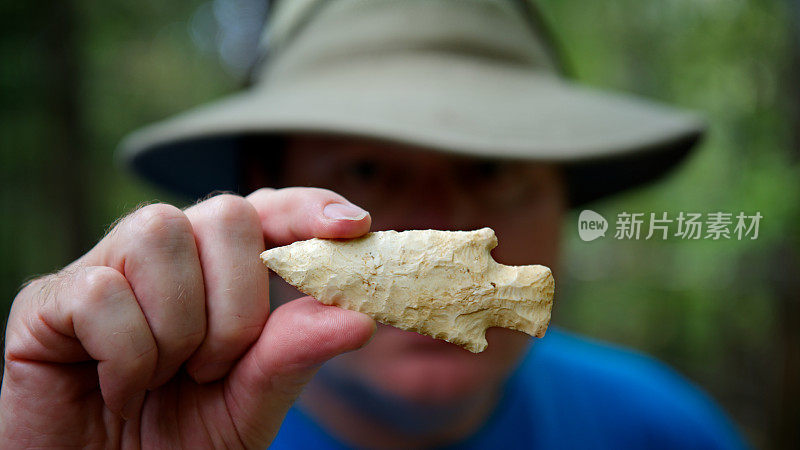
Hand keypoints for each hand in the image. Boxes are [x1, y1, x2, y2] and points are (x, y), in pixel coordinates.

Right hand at [0, 188, 375, 447]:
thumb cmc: (181, 443)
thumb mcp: (251, 403)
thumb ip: (292, 356)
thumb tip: (357, 317)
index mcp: (219, 273)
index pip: (269, 211)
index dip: (309, 209)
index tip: (354, 226)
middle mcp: (166, 257)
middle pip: (225, 213)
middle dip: (238, 304)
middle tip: (215, 368)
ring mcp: (106, 270)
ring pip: (161, 234)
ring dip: (181, 327)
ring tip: (166, 379)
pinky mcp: (49, 300)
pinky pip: (102, 291)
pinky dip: (127, 355)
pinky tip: (120, 391)